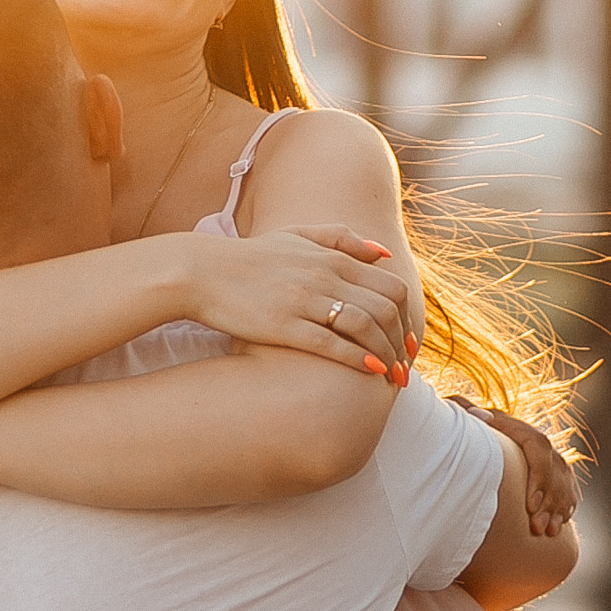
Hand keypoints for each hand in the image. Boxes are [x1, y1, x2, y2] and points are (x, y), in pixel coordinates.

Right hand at [181, 225, 414, 381]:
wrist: (202, 272)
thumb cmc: (250, 257)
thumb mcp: (296, 235)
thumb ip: (341, 239)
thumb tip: (383, 254)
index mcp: (331, 257)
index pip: (389, 286)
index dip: (407, 317)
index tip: (408, 340)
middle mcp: (324, 276)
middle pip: (385, 309)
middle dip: (401, 341)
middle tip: (406, 365)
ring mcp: (305, 301)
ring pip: (364, 326)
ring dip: (386, 354)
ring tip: (393, 376)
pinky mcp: (284, 325)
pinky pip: (332, 343)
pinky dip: (357, 358)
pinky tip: (371, 372)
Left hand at [451, 401, 580, 535]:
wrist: (492, 456)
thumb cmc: (478, 443)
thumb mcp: (474, 430)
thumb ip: (467, 415)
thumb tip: (452, 401)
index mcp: (525, 434)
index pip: (539, 449)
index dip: (538, 477)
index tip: (530, 503)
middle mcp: (545, 449)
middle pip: (555, 472)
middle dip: (548, 501)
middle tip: (535, 526)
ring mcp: (556, 467)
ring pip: (564, 487)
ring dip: (555, 511)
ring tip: (542, 532)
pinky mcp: (561, 483)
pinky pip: (568, 498)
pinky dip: (562, 514)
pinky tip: (553, 531)